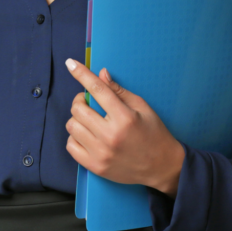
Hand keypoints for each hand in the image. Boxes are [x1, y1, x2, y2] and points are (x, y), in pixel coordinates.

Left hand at [64, 58, 184, 198]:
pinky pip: (70, 146)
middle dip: (80, 100)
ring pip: (72, 126)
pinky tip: (86, 134)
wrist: (161, 167)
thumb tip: (101, 74)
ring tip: (88, 119)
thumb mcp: (142, 107)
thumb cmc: (154, 134)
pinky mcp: (95, 167)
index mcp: (124, 118)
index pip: (98, 90)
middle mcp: (111, 136)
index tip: (70, 63)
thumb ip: (119, 91)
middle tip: (89, 101)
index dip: (82, 74)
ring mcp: (101, 153)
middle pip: (79, 108)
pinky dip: (74, 137)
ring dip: (77, 118)